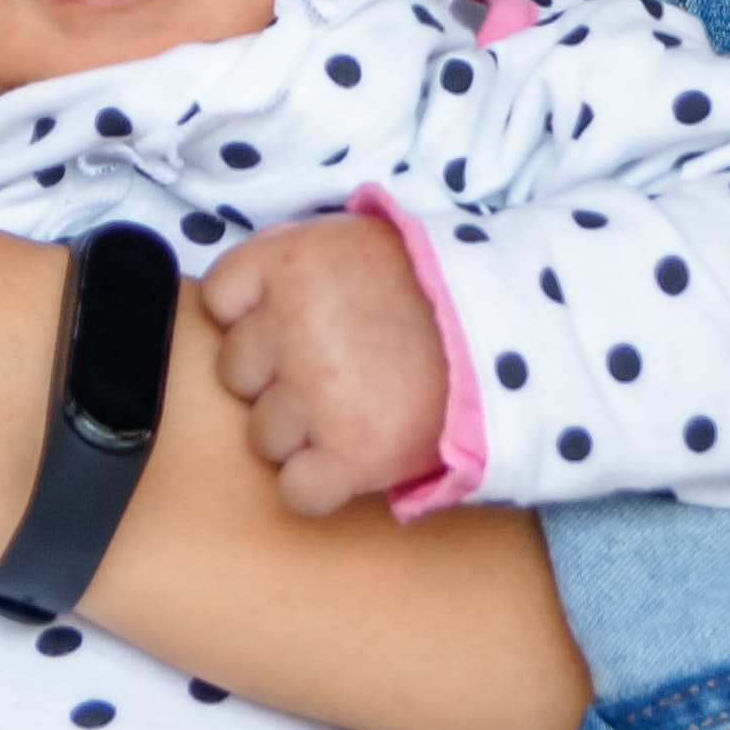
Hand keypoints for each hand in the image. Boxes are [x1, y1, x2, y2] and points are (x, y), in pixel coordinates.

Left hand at [201, 215, 451, 515]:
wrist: (508, 326)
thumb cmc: (428, 285)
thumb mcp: (352, 237)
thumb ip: (289, 256)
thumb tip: (239, 294)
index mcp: (290, 262)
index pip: (221, 300)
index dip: (254, 318)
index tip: (293, 324)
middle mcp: (292, 325)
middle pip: (237, 373)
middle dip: (277, 377)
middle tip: (336, 368)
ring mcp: (316, 392)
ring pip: (264, 436)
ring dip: (303, 432)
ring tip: (358, 407)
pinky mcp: (349, 453)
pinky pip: (296, 491)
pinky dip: (322, 485)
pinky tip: (354, 457)